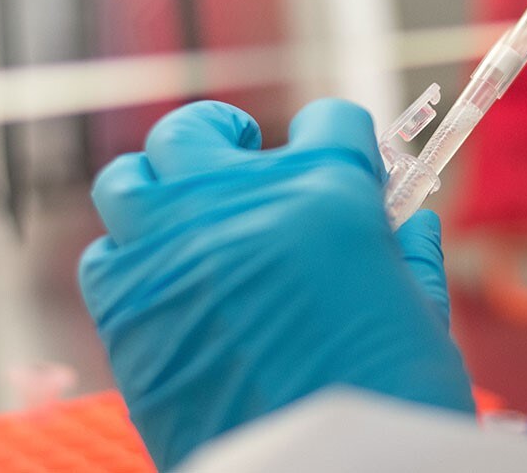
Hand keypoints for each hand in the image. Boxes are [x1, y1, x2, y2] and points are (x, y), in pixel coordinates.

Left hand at [79, 99, 473, 469]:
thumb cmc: (390, 404)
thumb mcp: (420, 320)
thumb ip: (411, 257)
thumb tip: (415, 224)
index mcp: (325, 196)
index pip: (330, 122)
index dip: (345, 141)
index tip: (345, 162)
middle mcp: (237, 208)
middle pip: (201, 128)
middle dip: (228, 134)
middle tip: (245, 153)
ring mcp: (171, 254)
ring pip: (131, 178)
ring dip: (162, 183)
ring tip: (190, 206)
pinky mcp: (125, 312)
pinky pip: (107, 256)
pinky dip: (134, 257)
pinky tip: (167, 277)